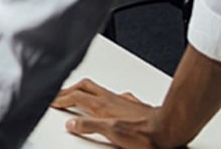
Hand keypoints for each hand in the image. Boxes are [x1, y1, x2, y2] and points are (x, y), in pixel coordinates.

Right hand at [52, 78, 172, 147]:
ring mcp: (121, 100)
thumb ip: (89, 126)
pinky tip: (105, 101)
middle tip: (58, 95)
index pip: (75, 97)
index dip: (60, 99)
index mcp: (102, 105)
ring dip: (82, 89)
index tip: (51, 101)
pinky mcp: (131, 105)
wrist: (170, 129)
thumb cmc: (145, 133)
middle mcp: (110, 99)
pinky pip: (110, 95)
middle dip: (68, 89)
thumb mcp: (111, 132)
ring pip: (96, 88)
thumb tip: (72, 124)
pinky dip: (100, 96)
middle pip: (83, 87)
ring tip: (75, 92)